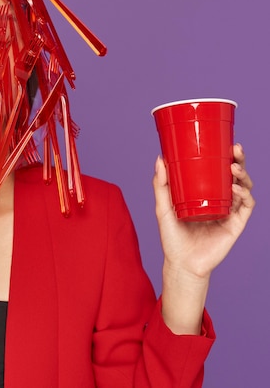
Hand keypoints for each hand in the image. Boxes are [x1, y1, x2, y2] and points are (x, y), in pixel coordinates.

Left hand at [154, 143, 254, 280]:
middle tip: (236, 149)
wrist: (181, 263)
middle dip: (239, 160)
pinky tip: (234, 188)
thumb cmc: (172, 236)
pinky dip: (243, 195)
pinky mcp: (235, 225)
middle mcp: (220, 201)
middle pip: (236, 176)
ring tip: (234, 168)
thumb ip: (161, 185)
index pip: (219, 170)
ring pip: (244, 188)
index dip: (225, 156)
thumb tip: (160, 158)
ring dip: (243, 176)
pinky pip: (245, 207)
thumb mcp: (163, 206)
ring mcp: (229, 212)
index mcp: (206, 193)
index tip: (224, 141)